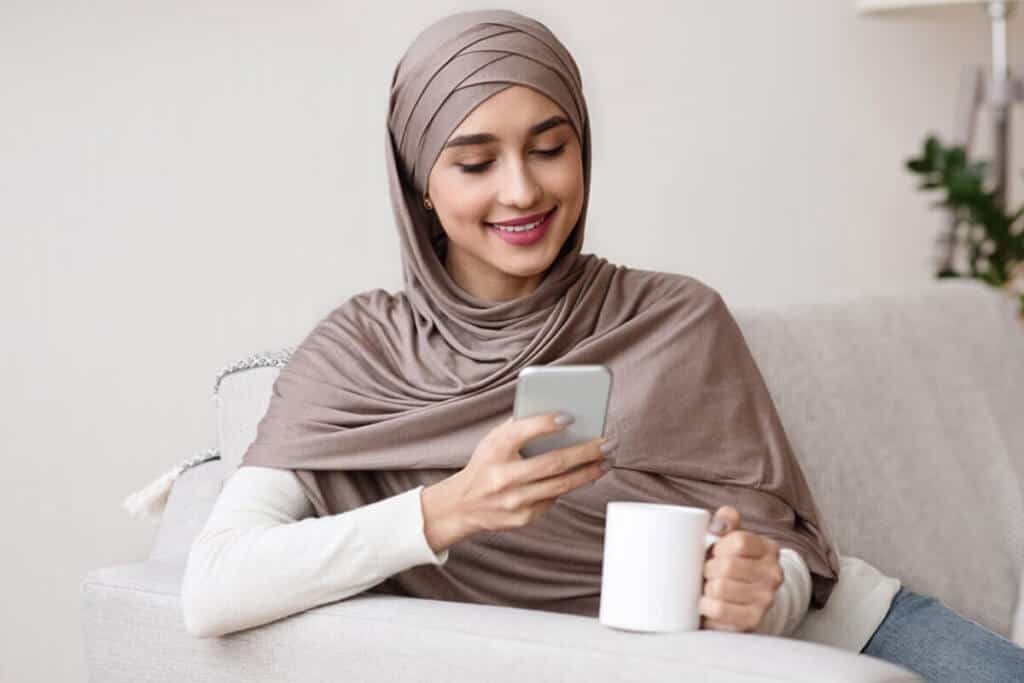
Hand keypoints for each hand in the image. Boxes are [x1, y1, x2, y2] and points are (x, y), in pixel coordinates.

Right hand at [421, 412, 612, 551]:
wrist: (461, 506)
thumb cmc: (484, 466)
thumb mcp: (492, 441)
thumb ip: (519, 427)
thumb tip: (560, 417)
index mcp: (495, 450)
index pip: (522, 431)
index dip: (547, 423)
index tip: (570, 416)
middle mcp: (503, 477)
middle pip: (553, 463)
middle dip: (585, 452)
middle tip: (607, 443)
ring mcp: (514, 501)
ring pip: (561, 486)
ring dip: (589, 472)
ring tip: (606, 462)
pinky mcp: (522, 518)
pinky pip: (553, 500)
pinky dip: (567, 487)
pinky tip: (581, 477)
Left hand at [699, 505, 783, 632]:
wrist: (740, 601)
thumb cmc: (728, 564)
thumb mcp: (729, 539)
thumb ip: (725, 522)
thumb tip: (719, 523)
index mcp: (769, 549)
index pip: (739, 541)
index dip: (718, 546)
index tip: (714, 552)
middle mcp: (773, 574)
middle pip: (727, 566)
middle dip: (707, 568)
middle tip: (706, 572)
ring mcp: (766, 600)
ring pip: (720, 588)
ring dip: (706, 587)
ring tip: (708, 587)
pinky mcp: (753, 621)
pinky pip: (719, 610)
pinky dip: (706, 606)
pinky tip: (707, 603)